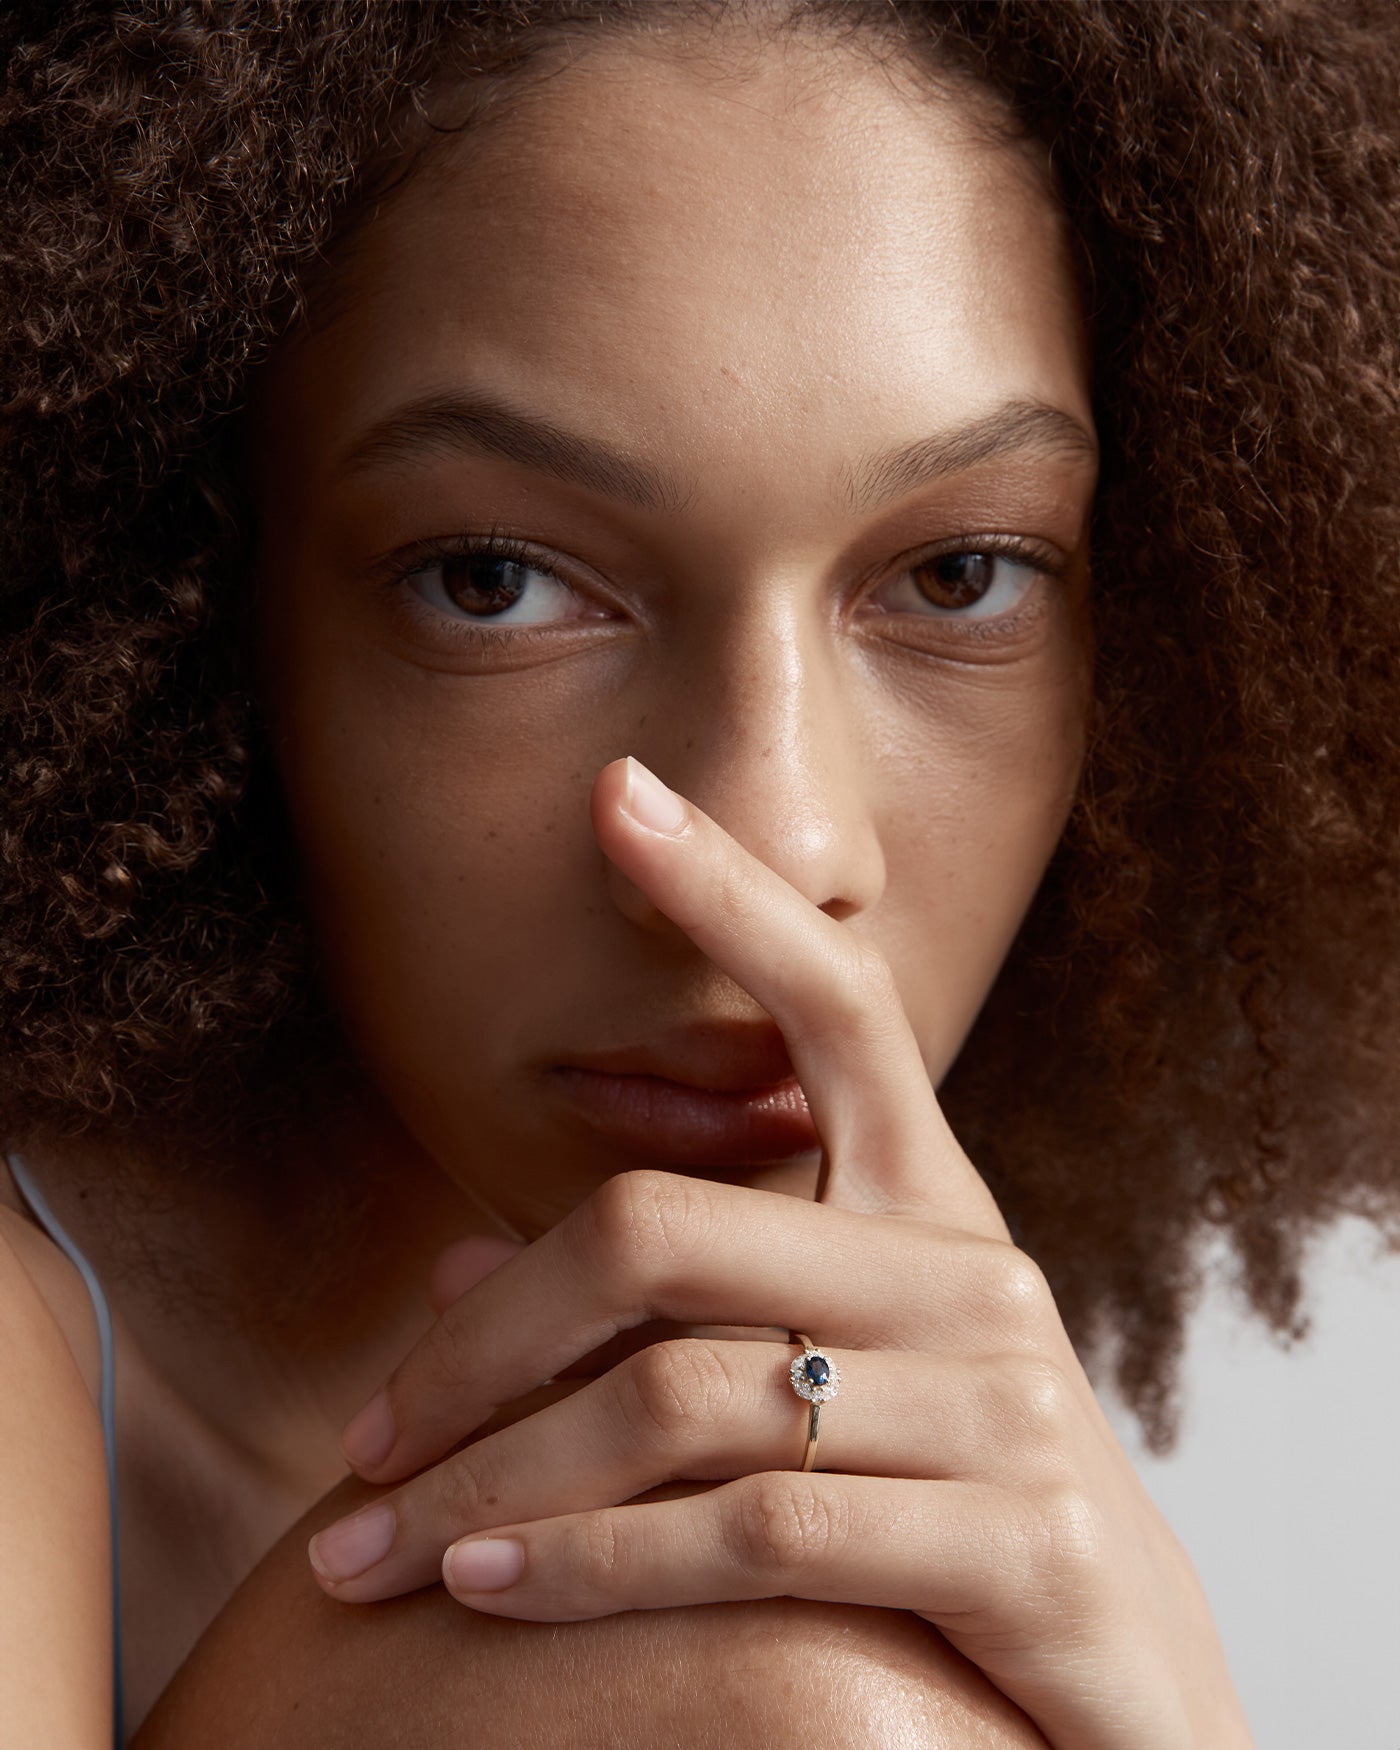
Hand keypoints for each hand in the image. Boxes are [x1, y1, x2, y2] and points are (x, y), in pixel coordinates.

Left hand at [307, 756, 1252, 1749]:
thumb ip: (668, 1303)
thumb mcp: (825, 1366)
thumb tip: (459, 1265)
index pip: (834, 1003)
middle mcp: (969, 1267)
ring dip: (495, 1479)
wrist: (1123, 1661)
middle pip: (662, 1229)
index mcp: (927, 1196)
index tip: (615, 793)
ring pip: (677, 1401)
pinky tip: (483, 1586)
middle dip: (480, 1339)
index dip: (727, 892)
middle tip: (360, 1436)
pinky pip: (748, 1530)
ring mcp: (1002, 1400)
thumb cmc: (939, 1486)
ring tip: (367, 1549)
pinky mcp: (1017, 1539)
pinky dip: (589, 1564)